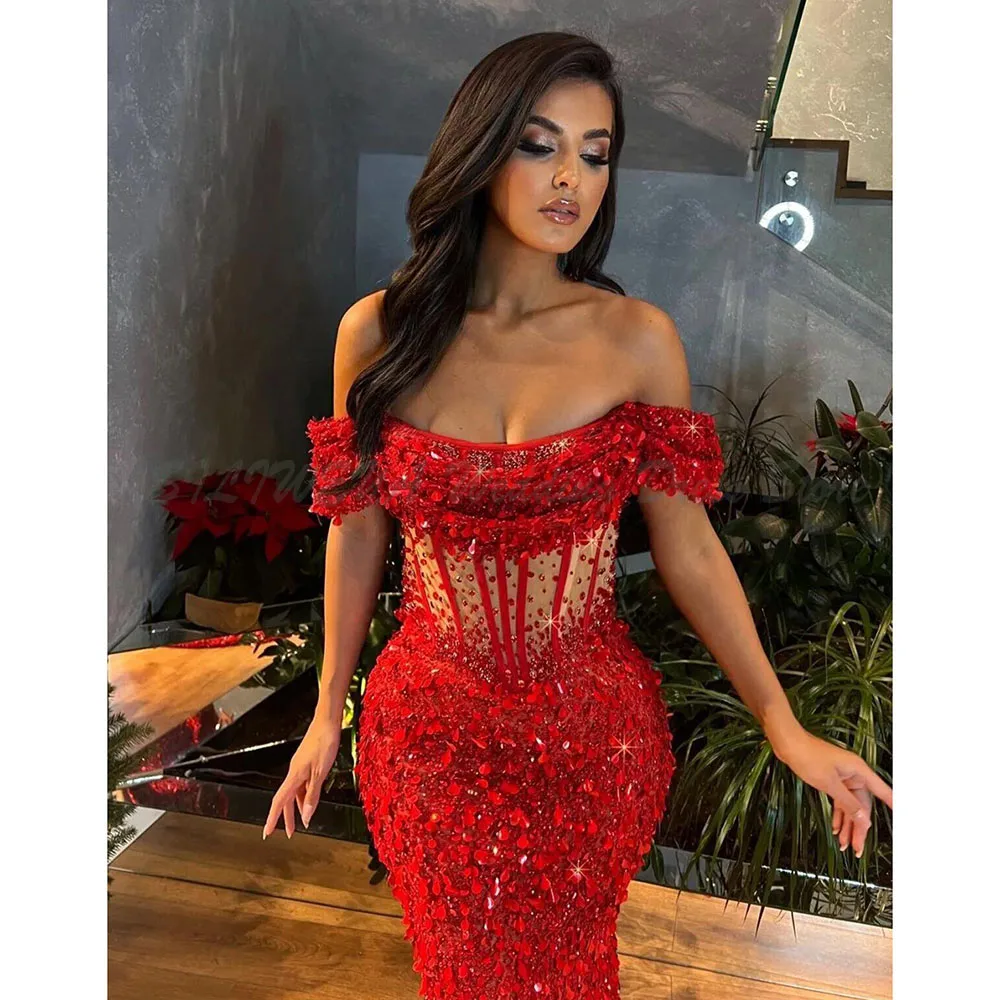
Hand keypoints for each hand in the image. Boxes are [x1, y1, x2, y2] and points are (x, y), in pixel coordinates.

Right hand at [262, 714, 340, 840]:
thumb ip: (313, 794)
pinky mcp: (307, 764)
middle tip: (288, 833)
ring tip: (302, 822)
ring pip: (295, 793)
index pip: (279, 802)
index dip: (272, 818)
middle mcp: (294, 773)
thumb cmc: (323, 743)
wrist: (327, 723)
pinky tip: (310, 801)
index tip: (267, 832)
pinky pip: (302, 785)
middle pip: (286, 800)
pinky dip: (305, 796)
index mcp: (294, 776)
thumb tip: (306, 815)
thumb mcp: (320, 772)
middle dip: (286, 818)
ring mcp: (300, 768)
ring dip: (297, 808)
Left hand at [773, 727, 892, 858]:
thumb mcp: (829, 783)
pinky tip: (837, 829)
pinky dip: (839, 814)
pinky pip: (840, 800)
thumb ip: (848, 803)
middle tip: (858, 848)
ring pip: (851, 805)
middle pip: (863, 805)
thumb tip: (864, 819)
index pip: (882, 792)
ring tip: (846, 845)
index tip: (904, 818)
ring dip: (848, 824)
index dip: (894, 805)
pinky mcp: (832, 779)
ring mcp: (842, 776)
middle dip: (860, 828)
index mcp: (859, 770)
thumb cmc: (807, 756)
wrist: (788, 743)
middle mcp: (854, 773)